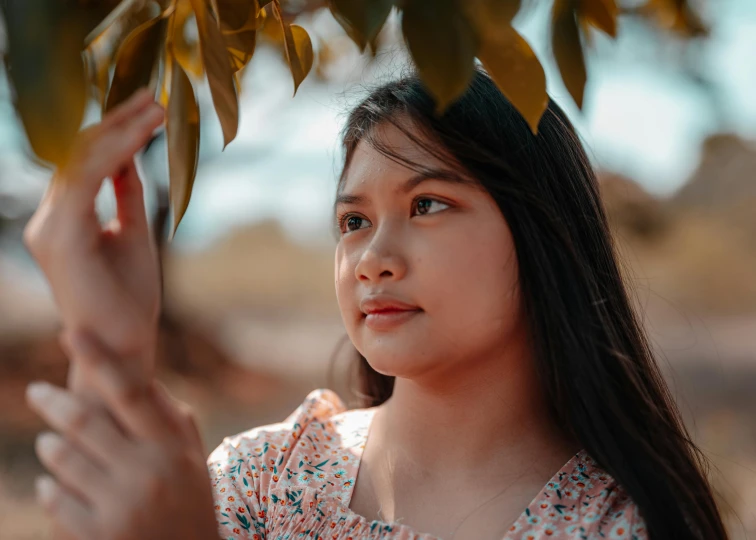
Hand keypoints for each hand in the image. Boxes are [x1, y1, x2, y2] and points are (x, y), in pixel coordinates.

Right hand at [23, 88, 164, 386]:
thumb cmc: (129, 297)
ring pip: (80, 160)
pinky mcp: (61, 238)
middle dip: (117, 122)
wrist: (124, 346)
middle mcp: (47, 220)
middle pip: (78, 154)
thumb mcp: (132, 233)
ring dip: (120, 130)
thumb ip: (125, 195)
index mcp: (63, 220)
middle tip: (154, 98)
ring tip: (156, 109)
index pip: (83, 163)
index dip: (114, 132)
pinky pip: (86, 180)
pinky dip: (116, 152)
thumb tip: (128, 158)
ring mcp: (49, 228)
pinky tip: (143, 133)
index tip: (148, 110)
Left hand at [25, 330, 218, 539]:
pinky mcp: (98, 536)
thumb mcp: (191, 458)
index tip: (72, 333)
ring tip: (48, 443)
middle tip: (36, 391)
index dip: (99, 359)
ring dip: (50, 446)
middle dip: (52, 401)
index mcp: (171, 447)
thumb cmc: (190, 503)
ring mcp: (120, 506)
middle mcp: (147, 472)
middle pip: (84, 421)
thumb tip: (140, 377)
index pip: (130, 392)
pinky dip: (48, 487)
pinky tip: (51, 484)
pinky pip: (54, 499)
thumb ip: (169, 418)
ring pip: (61, 460)